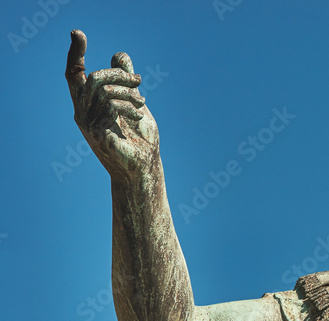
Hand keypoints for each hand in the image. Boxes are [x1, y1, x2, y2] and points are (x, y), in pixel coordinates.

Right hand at [65, 30, 158, 180]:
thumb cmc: (139, 138)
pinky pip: (110, 106)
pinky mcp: (98, 134)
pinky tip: (140, 114)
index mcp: (88, 104)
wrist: (144, 167)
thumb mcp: (134, 103)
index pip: (74, 74)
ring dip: (128, 91)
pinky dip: (128, 105)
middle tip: (139, 80)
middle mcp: (82, 112)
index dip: (75, 54)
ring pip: (103, 90)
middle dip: (119, 74)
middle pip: (93, 77)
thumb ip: (126, 82)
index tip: (78, 34)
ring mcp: (88, 124)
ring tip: (143, 103)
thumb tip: (119, 55)